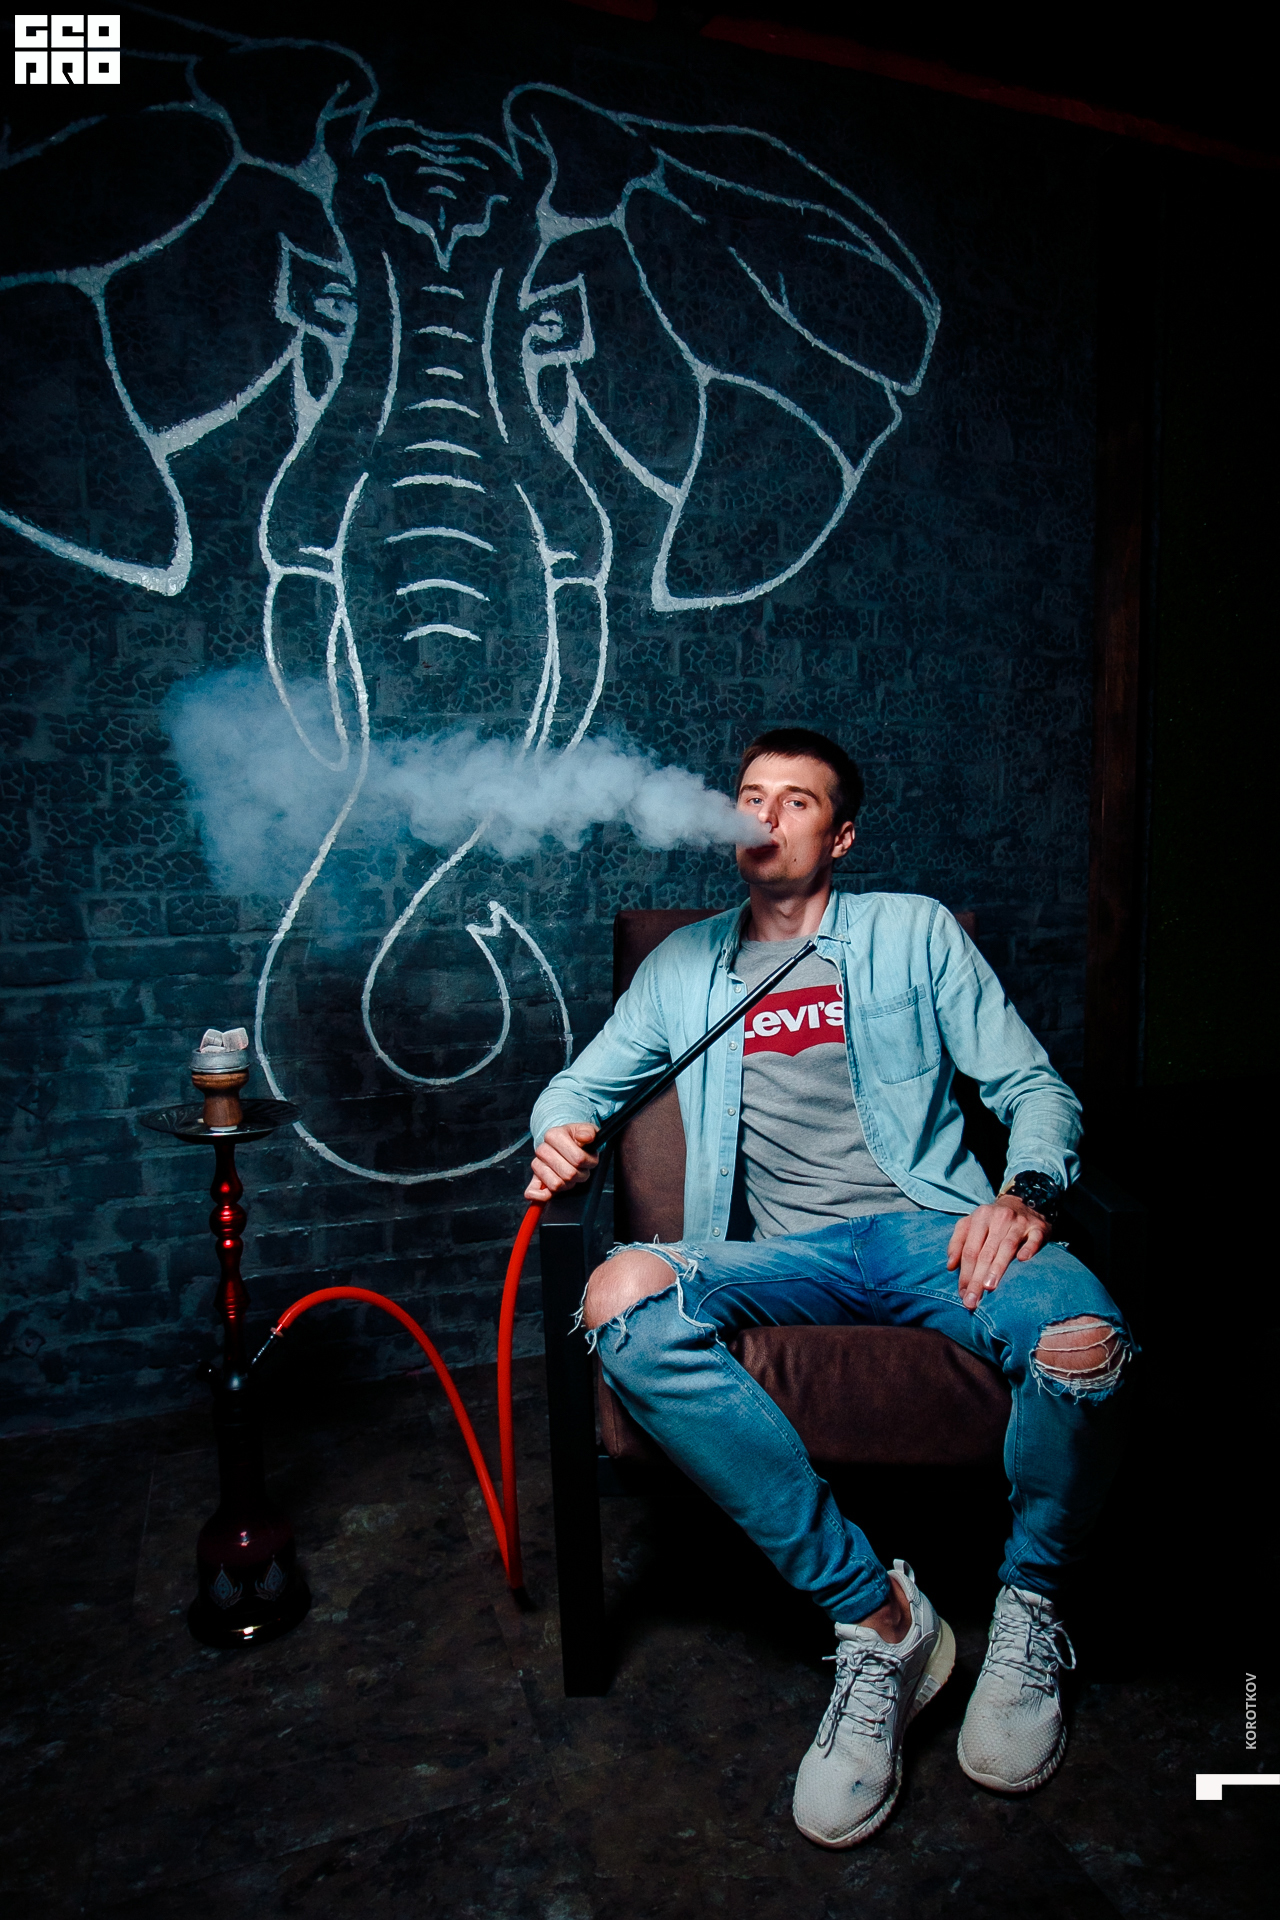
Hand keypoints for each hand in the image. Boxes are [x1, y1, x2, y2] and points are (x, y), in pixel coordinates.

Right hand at [525, 1123, 598, 1202]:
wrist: (563, 1142)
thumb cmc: (575, 1139)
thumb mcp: (585, 1130)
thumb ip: (589, 1132)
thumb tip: (586, 1137)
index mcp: (554, 1135)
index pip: (578, 1158)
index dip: (589, 1162)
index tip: (589, 1158)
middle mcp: (542, 1149)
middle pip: (569, 1174)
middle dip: (580, 1175)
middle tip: (581, 1168)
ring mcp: (537, 1164)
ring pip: (557, 1184)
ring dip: (568, 1184)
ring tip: (571, 1175)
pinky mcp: (534, 1179)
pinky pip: (533, 1191)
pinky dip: (541, 1196)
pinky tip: (549, 1193)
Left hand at [946, 1194, 1050, 1310]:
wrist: (1025, 1204)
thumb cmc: (993, 1221)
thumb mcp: (972, 1224)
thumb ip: (958, 1242)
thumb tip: (950, 1266)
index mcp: (980, 1217)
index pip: (970, 1250)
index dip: (965, 1273)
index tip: (962, 1294)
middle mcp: (999, 1218)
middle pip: (985, 1252)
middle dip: (977, 1278)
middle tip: (972, 1300)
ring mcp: (1019, 1222)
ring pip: (1007, 1246)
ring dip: (997, 1267)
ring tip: (989, 1286)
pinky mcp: (1038, 1228)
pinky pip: (1034, 1239)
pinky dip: (1028, 1248)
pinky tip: (1023, 1260)